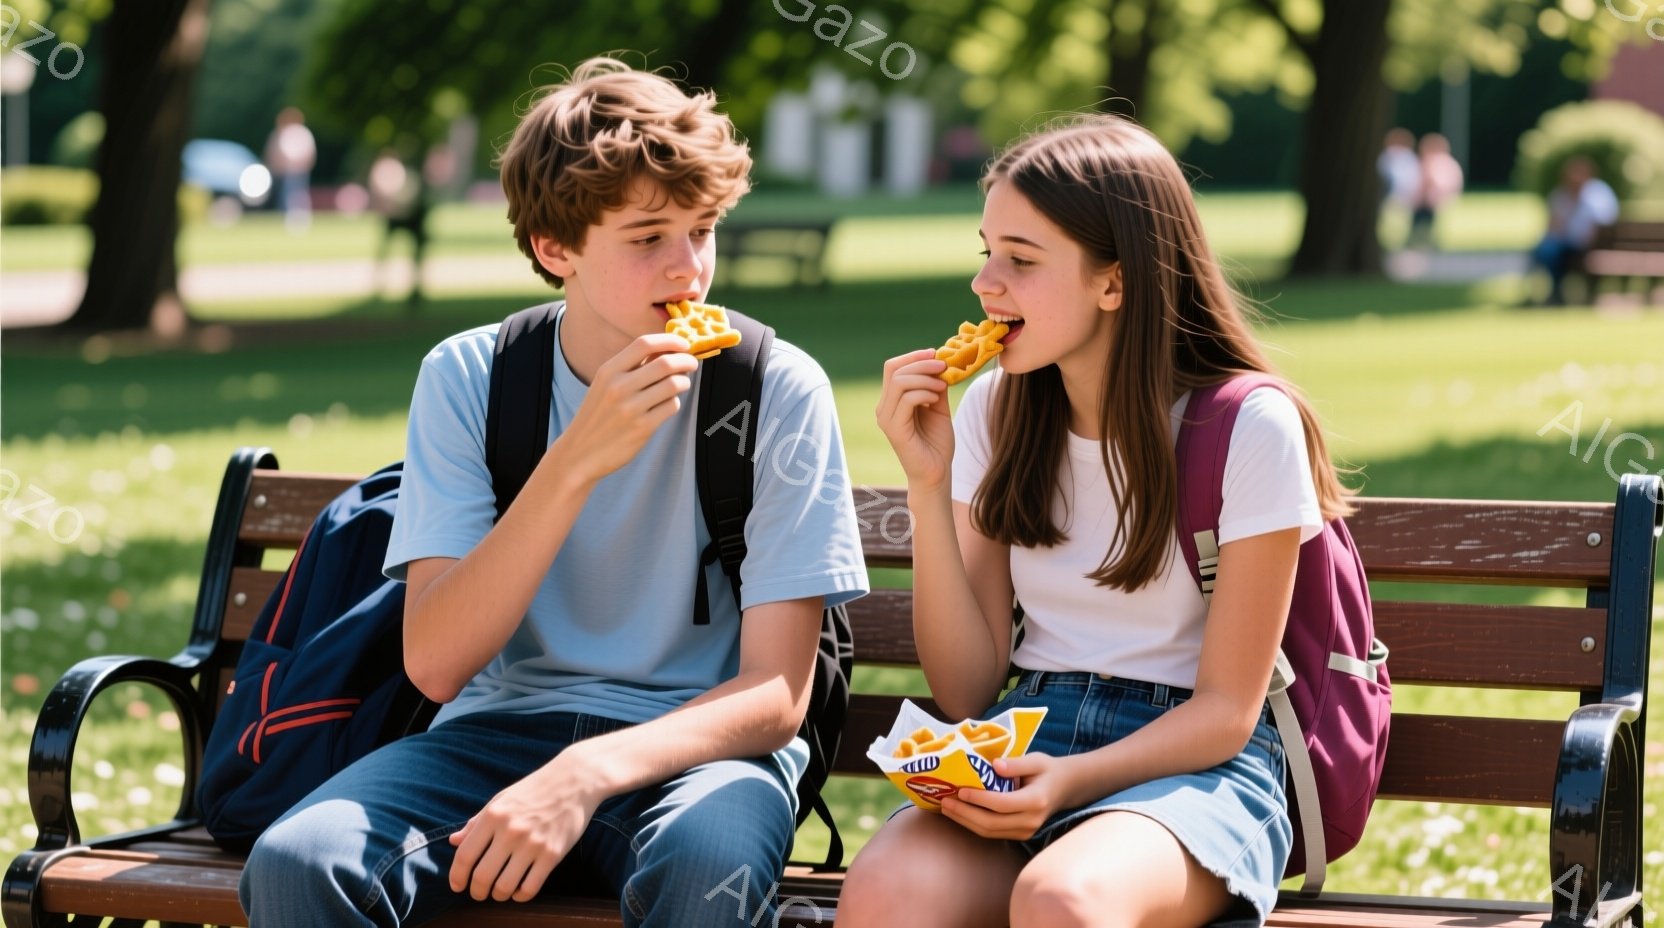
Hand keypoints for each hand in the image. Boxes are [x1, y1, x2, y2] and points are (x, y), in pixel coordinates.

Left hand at [447, 755, 604, 901]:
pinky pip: (531, 887)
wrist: (575, 780)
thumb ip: (477, 821)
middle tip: (479, 893)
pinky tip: (520, 890)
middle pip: (482, 876)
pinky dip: (521, 895)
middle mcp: (510, 830)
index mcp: (494, 815)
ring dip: (498, 896)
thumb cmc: (534, 789)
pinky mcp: (553, 854)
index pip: (465, 855)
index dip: (457, 876)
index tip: (457, 886)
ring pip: (505, 886)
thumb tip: (453, 841)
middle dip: (477, 892)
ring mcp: (533, 843)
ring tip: (499, 893)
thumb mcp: (501, 799)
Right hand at [554, 334, 698, 484]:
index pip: (644, 343)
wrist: (579, 454)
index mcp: (608, 371)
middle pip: (665, 363)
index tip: (683, 344)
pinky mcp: (643, 428)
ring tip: (681, 384)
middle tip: (692, 364)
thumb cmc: (597, 416)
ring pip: (674, 384)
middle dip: (686, 361)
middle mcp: (618, 387)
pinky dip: (675, 403)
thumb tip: (667, 350)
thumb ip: (631, 368)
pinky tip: (667, 405)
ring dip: (684, 382)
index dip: (670, 340)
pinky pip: (672, 406)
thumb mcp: (604, 385)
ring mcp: (631, 408)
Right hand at [875, 349, 953, 489]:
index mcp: (892, 401)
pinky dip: (924, 393)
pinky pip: (906, 399)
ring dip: (925, 378)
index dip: (914, 356)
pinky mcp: (894, 429)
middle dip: (921, 363)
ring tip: (942, 386)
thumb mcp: (939, 407)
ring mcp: (886, 418)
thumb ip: (935, 386)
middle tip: (944, 366)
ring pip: (899, 381)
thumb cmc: (937, 443)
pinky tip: (937, 400)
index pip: (893, 367)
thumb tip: (940, 362)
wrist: (937, 474)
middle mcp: (884, 408)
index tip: (936, 353)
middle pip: (894, 370)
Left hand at [939, 753, 1075, 840]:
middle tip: (944, 801)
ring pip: (990, 831)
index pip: (1002, 804)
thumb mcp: (1036, 760)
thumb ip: (1016, 763)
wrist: (1065, 788)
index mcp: (1036, 800)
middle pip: (992, 823)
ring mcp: (1026, 832)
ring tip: (946, 808)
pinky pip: (993, 833)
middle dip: (965, 814)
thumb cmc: (1047, 770)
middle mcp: (1031, 821)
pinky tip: (960, 813)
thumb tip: (994, 765)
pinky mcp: (1020, 835)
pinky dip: (974, 824)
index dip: (979, 799)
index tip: (960, 790)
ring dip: (965, 821)